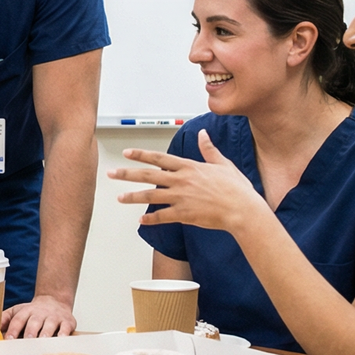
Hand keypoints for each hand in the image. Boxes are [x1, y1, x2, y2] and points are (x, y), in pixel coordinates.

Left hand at [1, 295, 76, 337]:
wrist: (55, 300)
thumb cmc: (34, 312)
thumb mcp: (17, 311)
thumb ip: (5, 319)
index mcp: (26, 312)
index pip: (18, 320)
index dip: (13, 329)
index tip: (8, 339)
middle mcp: (40, 314)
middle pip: (34, 322)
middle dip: (30, 332)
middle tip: (27, 341)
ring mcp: (54, 317)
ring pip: (50, 324)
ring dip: (46, 333)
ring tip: (43, 341)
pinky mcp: (67, 321)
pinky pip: (66, 327)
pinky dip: (64, 333)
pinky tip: (61, 339)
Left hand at [109, 131, 262, 230]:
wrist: (243, 210)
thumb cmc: (236, 189)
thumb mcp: (223, 164)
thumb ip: (209, 149)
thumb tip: (203, 134)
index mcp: (189, 167)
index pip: (159, 158)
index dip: (141, 155)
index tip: (127, 153)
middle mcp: (182, 181)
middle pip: (148, 175)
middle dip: (127, 173)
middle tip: (111, 173)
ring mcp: (181, 198)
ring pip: (150, 196)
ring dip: (132, 197)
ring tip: (119, 197)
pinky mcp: (184, 215)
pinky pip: (162, 217)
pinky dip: (150, 219)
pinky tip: (141, 221)